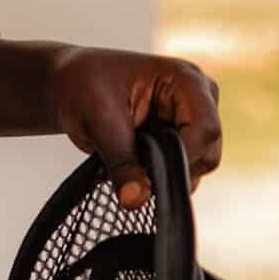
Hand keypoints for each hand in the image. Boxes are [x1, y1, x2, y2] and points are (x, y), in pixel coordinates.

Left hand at [47, 46, 222, 208]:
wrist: (70, 86)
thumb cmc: (85, 86)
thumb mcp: (99, 121)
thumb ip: (121, 162)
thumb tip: (135, 200)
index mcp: (186, 79)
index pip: (206, 129)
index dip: (185, 156)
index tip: (152, 174)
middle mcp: (199, 100)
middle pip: (208, 153)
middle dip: (172, 170)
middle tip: (134, 174)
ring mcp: (192, 122)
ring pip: (197, 169)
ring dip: (163, 175)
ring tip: (128, 162)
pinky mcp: (182, 142)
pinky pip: (182, 173)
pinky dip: (159, 178)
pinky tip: (134, 169)